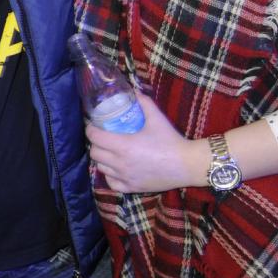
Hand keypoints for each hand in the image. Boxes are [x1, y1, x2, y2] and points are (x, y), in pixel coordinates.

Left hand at [86, 93, 209, 192]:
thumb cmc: (171, 140)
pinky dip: (109, 174)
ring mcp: (125, 177)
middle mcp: (120, 163)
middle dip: (95, 143)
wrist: (187, 165)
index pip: (94, 137)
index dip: (90, 129)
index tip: (94, 124)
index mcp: (123, 145)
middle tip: (103, 136)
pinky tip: (116, 168)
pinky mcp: (131, 188)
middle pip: (94, 153)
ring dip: (102, 158)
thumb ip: (144, 102)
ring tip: (109, 150)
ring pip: (100, 168)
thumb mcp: (157, 117)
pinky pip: (111, 182)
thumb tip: (134, 90)